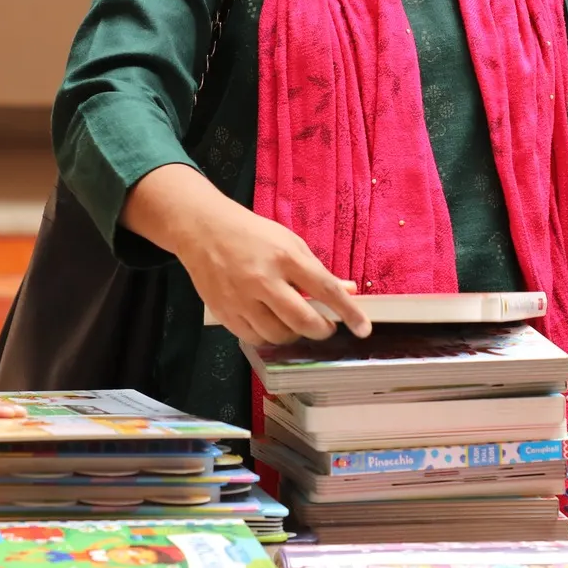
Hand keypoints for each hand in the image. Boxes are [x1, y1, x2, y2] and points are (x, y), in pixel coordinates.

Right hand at [177, 196, 370, 347]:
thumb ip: (317, 269)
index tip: (363, 329)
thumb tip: (347, 290)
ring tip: (295, 323)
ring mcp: (241, 298)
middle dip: (321, 330)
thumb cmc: (251, 233)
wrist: (203, 229)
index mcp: (284, 256)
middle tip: (326, 326)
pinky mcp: (224, 311)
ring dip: (294, 334)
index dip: (348, 312)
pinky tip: (272, 325)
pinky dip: (269, 337)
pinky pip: (254, 338)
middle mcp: (262, 279)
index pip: (325, 289)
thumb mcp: (289, 242)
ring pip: (278, 335)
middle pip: (302, 321)